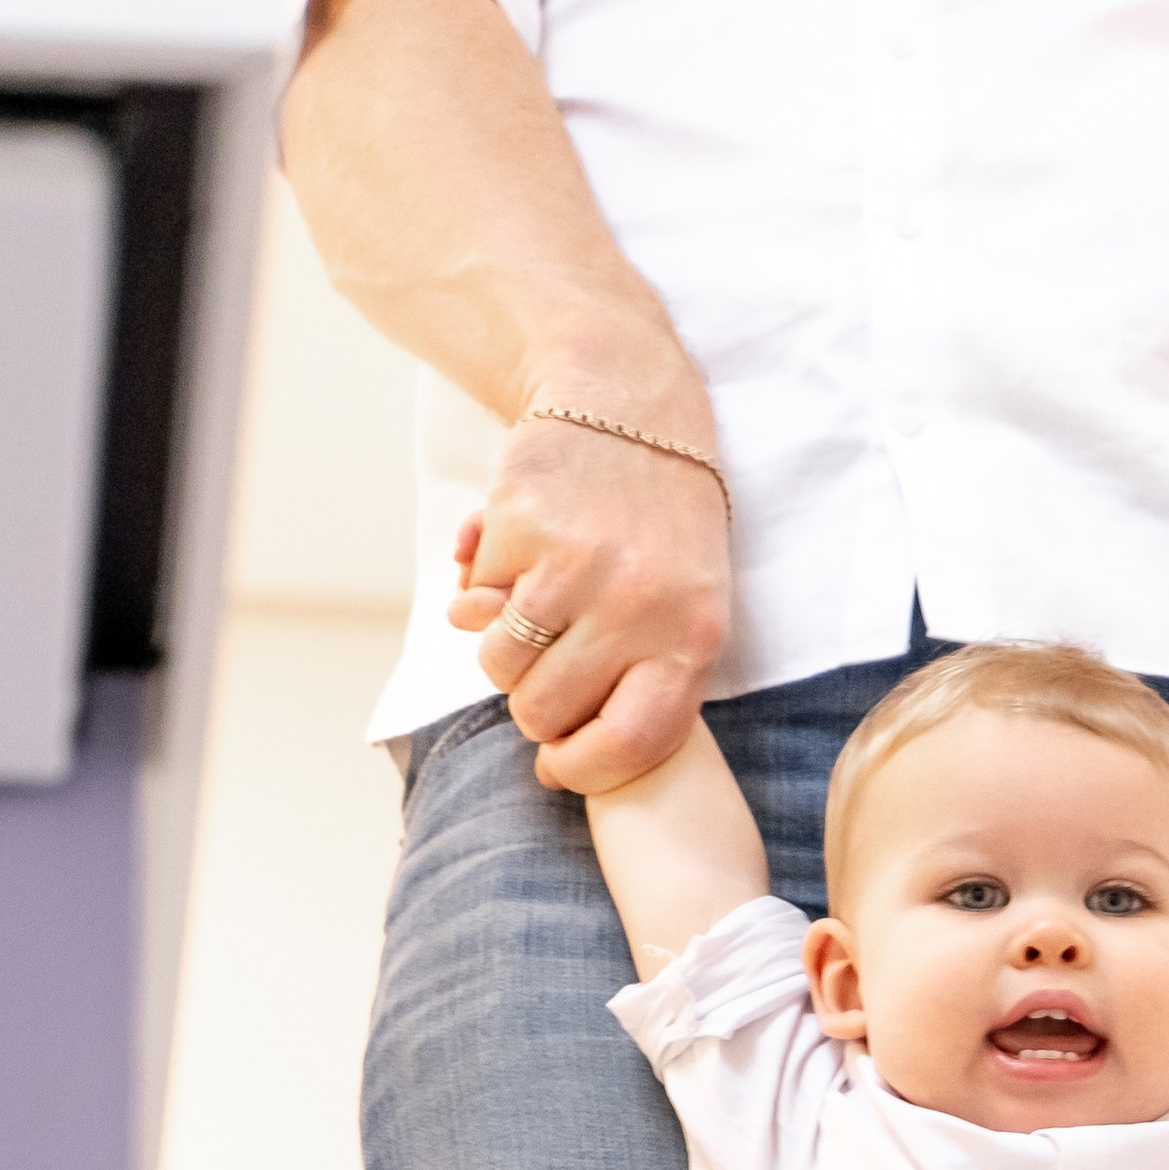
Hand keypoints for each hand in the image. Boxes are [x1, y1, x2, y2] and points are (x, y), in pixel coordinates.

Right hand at [448, 401, 730, 795]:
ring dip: (501, 645)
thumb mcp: (681, 606)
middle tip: (546, 660)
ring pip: (500, 665)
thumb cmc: (658, 526)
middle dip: (532, 700)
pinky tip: (516, 552)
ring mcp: (577, 567)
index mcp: (692, 636)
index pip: (631, 745)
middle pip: (544, 712)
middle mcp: (640, 606)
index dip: (583, 768)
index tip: (558, 763)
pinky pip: (475, 601)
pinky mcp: (522, 527)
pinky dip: (481, 586)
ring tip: (532, 605)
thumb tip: (547, 754)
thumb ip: (630, 683)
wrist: (625, 400)